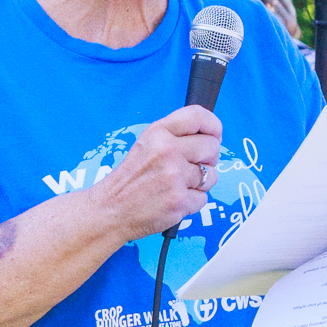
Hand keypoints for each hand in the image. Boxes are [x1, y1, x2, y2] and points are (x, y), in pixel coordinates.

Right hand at [98, 107, 221, 242]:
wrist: (111, 210)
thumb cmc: (130, 180)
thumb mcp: (146, 145)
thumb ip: (175, 137)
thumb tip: (211, 138)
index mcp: (158, 133)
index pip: (198, 116)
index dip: (213, 126)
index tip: (215, 135)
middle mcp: (167, 151)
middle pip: (212, 147)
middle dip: (209, 159)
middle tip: (192, 168)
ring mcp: (174, 177)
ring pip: (212, 175)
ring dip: (200, 183)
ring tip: (178, 186)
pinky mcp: (179, 201)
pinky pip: (203, 198)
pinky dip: (192, 202)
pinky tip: (174, 200)